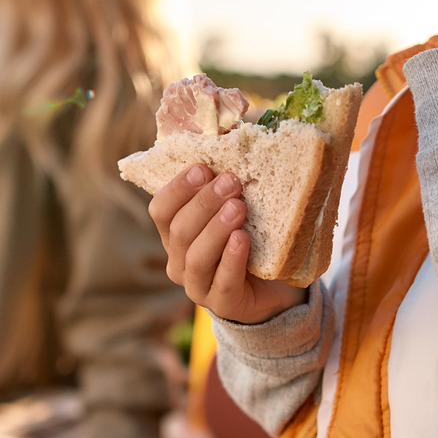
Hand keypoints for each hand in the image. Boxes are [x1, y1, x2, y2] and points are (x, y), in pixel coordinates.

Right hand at [147, 165, 305, 324]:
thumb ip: (226, 183)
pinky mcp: (223, 304)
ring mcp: (198, 286)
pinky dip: (231, 259)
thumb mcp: (235, 209)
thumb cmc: (252, 240)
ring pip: (196, 257)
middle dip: (204, 203)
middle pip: (179, 231)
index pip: (161, 210)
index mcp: (175, 235)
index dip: (178, 188)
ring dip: (215, 228)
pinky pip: (223, 282)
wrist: (276, 288)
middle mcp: (179, 261)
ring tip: (238, 207)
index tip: (202, 167)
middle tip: (231, 182)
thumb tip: (230, 133)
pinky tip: (242, 239)